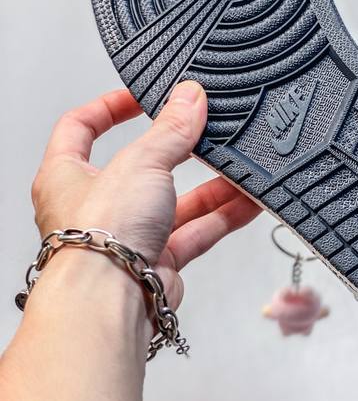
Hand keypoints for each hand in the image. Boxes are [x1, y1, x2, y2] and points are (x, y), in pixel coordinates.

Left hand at [30, 81, 260, 308]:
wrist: (109, 303)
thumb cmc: (97, 237)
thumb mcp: (140, 161)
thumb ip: (171, 129)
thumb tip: (189, 97)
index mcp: (67, 175)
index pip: (80, 128)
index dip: (109, 107)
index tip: (142, 98)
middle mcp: (95, 206)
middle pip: (141, 166)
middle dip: (177, 150)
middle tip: (205, 130)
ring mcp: (128, 235)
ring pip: (175, 202)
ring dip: (210, 186)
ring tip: (238, 166)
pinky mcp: (157, 261)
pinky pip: (196, 232)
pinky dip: (222, 216)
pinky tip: (247, 201)